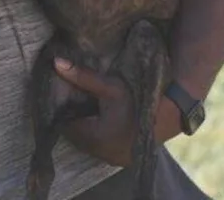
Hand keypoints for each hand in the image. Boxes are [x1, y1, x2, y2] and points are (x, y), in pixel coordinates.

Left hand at [53, 58, 182, 166]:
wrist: (167, 116)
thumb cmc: (136, 100)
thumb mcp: (109, 86)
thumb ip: (82, 77)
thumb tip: (55, 62)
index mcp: (95, 137)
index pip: (64, 124)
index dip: (65, 110)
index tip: (69, 98)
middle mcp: (101, 153)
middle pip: (74, 135)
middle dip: (74, 120)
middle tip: (80, 104)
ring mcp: (110, 159)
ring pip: (86, 143)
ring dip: (85, 129)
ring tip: (91, 112)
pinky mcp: (119, 161)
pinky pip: (98, 149)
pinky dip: (97, 137)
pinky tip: (102, 123)